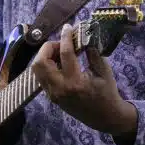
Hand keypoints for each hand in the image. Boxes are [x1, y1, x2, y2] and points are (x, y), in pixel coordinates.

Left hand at [31, 24, 137, 143]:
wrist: (105, 117)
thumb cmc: (107, 93)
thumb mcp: (104, 71)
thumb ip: (93, 53)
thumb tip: (84, 36)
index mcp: (75, 82)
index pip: (65, 54)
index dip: (65, 37)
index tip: (68, 27)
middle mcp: (60, 89)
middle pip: (41, 62)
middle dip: (48, 47)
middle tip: (61, 44)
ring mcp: (53, 94)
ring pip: (37, 69)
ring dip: (45, 56)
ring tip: (60, 52)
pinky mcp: (51, 96)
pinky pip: (41, 77)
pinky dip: (46, 66)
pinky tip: (59, 62)